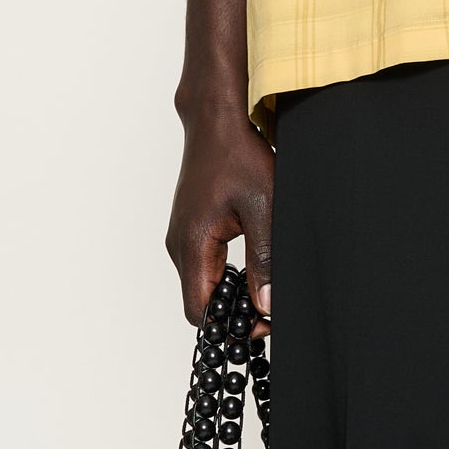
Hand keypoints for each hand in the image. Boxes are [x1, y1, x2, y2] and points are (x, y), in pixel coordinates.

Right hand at [167, 102, 274, 328]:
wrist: (216, 122)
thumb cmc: (239, 157)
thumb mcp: (263, 209)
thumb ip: (265, 260)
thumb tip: (266, 303)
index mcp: (192, 243)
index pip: (200, 311)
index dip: (230, 326)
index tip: (261, 323)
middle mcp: (178, 244)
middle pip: (200, 301)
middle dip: (233, 313)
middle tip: (269, 308)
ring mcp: (181, 235)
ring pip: (202, 284)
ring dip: (230, 294)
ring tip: (264, 287)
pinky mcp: (189, 228)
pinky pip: (203, 265)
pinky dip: (225, 276)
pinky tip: (251, 266)